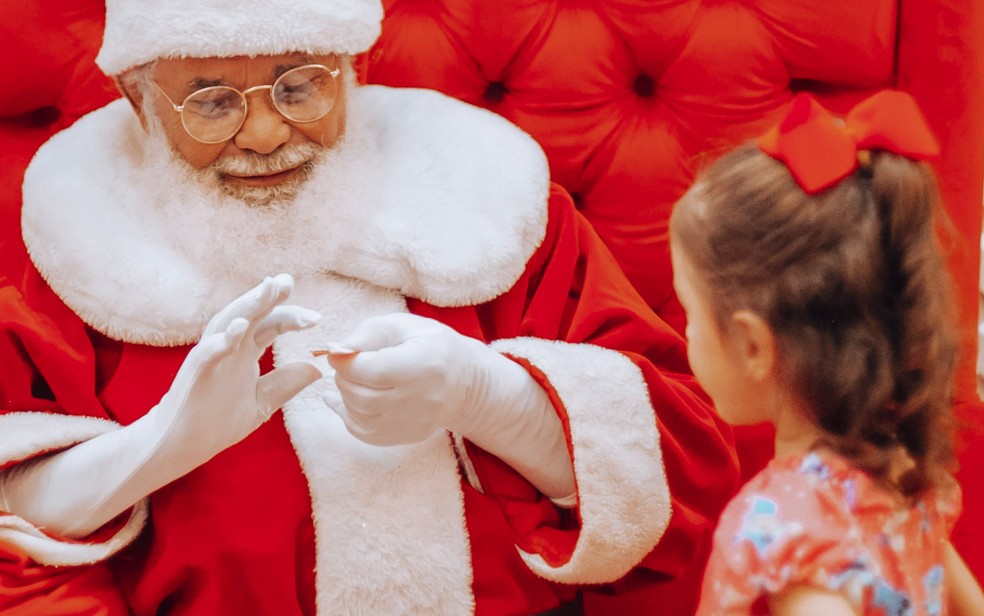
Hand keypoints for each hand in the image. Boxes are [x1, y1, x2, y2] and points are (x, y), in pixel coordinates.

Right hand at [157, 273, 322, 455]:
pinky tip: (238, 328)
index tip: (317, 319)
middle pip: (250, 315)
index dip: (292, 318)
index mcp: (246, 352)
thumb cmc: (218, 420)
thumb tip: (317, 368)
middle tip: (287, 281)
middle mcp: (229, 349)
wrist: (182, 446)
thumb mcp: (262, 402)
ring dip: (246, 306)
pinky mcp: (195, 374)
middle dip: (268, 296)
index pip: (270, 325)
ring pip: (227, 324)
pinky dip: (222, 340)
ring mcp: (210, 358)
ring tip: (266, 290)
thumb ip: (286, 383)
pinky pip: (207, 353)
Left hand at [324, 313, 493, 445]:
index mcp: (424, 365)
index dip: (345, 361)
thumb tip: (336, 349)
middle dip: (343, 377)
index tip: (338, 351)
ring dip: (345, 395)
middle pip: (362, 396)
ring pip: (359, 416)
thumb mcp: (404, 326)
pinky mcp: (405, 437)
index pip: (372, 371)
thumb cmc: (431, 346)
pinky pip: (364, 433)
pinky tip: (350, 399)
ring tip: (355, 379)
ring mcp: (414, 423)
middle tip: (348, 364)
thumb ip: (369, 333)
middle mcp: (421, 399)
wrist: (464, 382)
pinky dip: (349, 415)